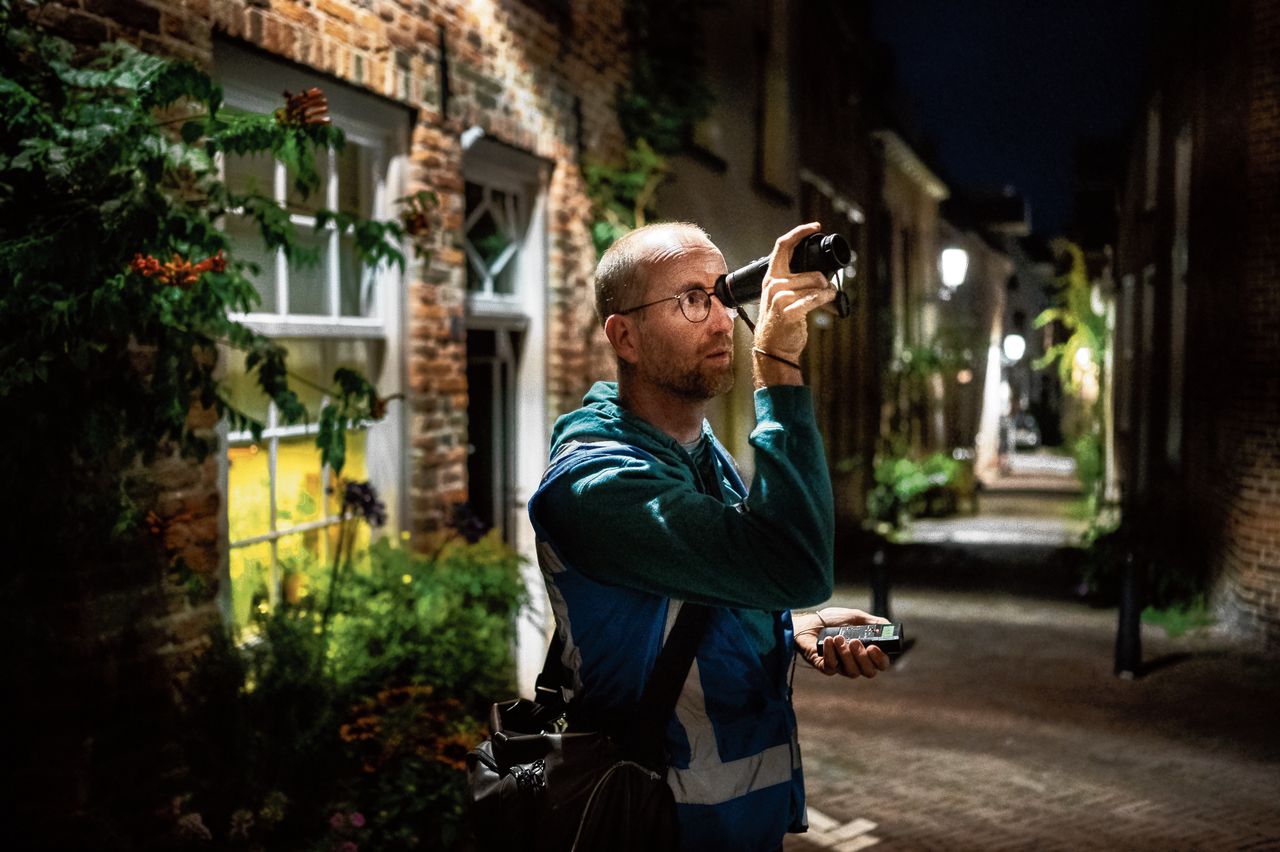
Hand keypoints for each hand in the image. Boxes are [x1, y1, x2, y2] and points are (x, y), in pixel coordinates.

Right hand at [752, 223, 837, 371]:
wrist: (774, 348)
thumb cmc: (781, 323)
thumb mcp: (781, 297)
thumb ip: (794, 281)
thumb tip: (820, 273)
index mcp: (771, 277)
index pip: (783, 246)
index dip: (800, 232)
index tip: (815, 226)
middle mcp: (773, 284)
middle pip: (809, 271)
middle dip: (823, 280)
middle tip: (826, 288)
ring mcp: (779, 297)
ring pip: (815, 284)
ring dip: (826, 291)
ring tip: (826, 297)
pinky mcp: (789, 310)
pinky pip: (814, 298)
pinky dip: (825, 298)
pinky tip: (828, 299)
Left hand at [794, 607, 891, 677]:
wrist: (809, 620)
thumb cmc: (833, 620)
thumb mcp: (856, 618)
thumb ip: (874, 623)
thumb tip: (890, 627)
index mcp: (866, 652)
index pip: (880, 664)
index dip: (880, 659)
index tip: (874, 648)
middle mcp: (856, 663)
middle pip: (868, 672)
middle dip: (863, 658)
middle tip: (855, 642)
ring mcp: (841, 667)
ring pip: (852, 672)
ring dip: (846, 654)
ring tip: (839, 638)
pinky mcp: (825, 667)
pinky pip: (832, 668)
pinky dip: (831, 654)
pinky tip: (829, 640)